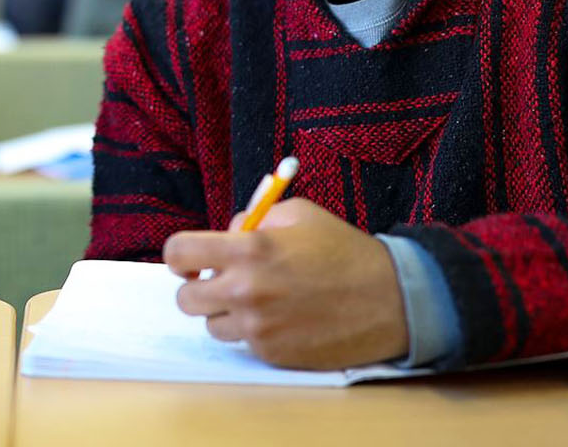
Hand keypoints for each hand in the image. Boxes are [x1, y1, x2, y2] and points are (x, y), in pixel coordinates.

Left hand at [162, 198, 408, 369]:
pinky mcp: (272, 354)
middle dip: (200, 288)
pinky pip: (244, 344)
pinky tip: (284, 318)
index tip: (192, 260)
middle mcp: (244, 291)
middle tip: (224, 282)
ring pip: (212, 326)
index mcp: (247, 250)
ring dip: (228, 313)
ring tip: (262, 300)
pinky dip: (256, 333)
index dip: (179, 256)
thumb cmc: (344, 250)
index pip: (177, 253)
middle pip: (185, 298)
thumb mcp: (298, 214)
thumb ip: (253, 220)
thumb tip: (225, 235)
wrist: (390, 298)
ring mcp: (257, 328)